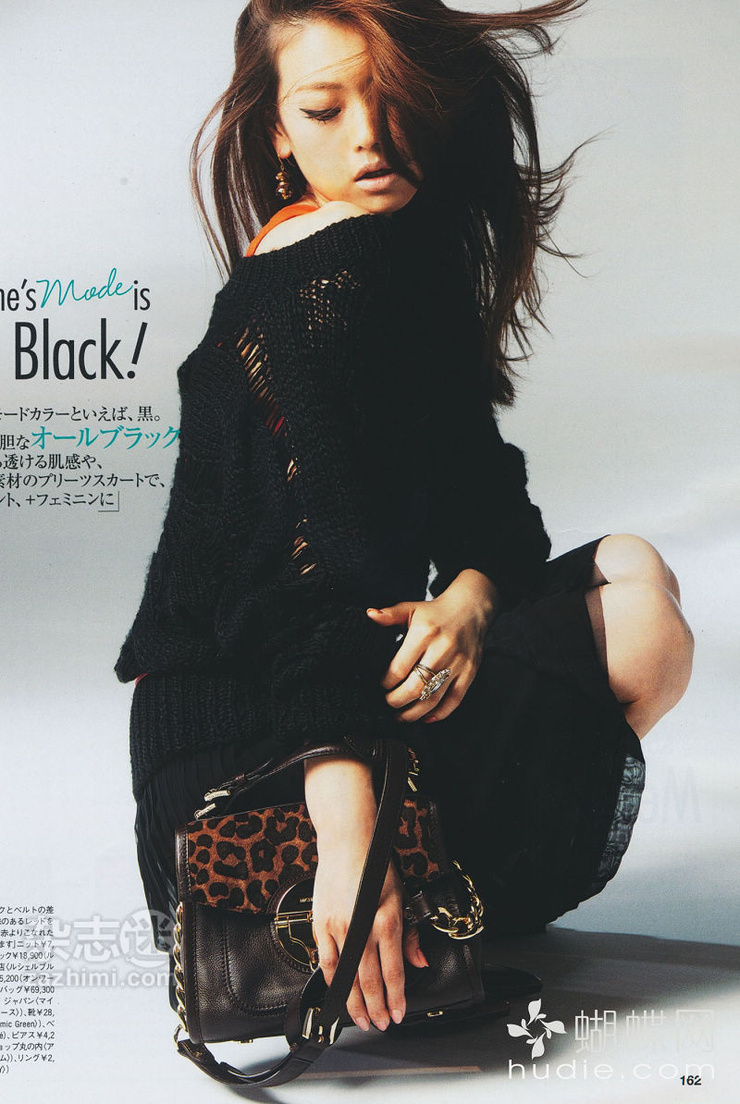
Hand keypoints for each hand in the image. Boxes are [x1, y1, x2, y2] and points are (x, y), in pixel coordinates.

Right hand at [304, 757, 427, 1030]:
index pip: (393, 969)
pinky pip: (327, 960)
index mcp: (387, 919)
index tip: (398, 1014)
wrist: (347, 842)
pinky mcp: (321, 923)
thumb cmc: (376, 865)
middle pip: (369, 978)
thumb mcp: (402, 896)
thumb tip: (420, 961)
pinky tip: (338, 994)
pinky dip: (333, 981)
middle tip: (380, 1024)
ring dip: (354, 1001)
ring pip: (347, 975)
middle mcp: (363, 926)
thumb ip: (409, 933)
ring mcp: (339, 926)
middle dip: (376, 1006)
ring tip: (360, 1019)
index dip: (396, 996)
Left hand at [366, 569, 498, 723]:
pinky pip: (454, 699)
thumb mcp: (411, 608)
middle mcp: (442, 649)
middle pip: (415, 687)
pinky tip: (426, 717)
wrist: (471, 609)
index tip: (382, 685)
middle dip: (397, 701)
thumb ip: (390, 614)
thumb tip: (370, 615)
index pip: (399, 668)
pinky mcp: (469, 672)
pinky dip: (440, 713)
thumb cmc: (437, 612)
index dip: (387, 682)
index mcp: (424, 633)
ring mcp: (458, 663)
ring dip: (414, 713)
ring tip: (402, 716)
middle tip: (388, 703)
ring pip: (433, 697)